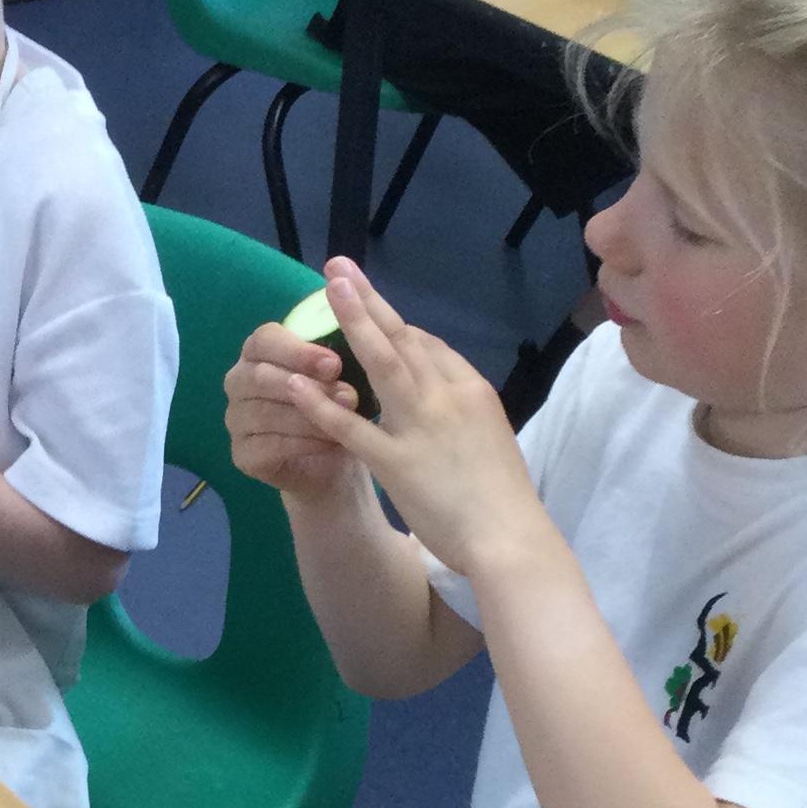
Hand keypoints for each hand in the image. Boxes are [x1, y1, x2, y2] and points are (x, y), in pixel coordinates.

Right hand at [222, 321, 368, 502]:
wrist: (332, 458)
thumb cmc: (333, 405)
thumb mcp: (338, 375)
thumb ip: (335, 356)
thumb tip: (350, 340)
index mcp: (257, 351)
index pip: (264, 340)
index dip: (298, 351)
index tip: (334, 363)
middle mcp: (239, 382)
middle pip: (260, 376)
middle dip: (307, 386)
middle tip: (347, 395)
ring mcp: (236, 420)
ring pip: (266, 413)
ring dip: (309, 417)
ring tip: (345, 420)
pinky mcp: (242, 455)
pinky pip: (269, 446)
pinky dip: (303, 443)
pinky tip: (330, 442)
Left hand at [300, 262, 548, 580]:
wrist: (511, 539)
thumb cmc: (503, 498)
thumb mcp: (491, 439)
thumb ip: (465, 413)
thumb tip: (446, 399)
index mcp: (472, 391)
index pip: (430, 345)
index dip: (396, 326)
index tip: (371, 311)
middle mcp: (448, 397)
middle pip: (403, 337)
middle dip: (368, 300)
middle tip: (338, 268)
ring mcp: (422, 427)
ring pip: (382, 363)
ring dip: (352, 322)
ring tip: (325, 291)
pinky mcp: (397, 463)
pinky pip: (353, 428)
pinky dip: (321, 404)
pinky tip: (295, 386)